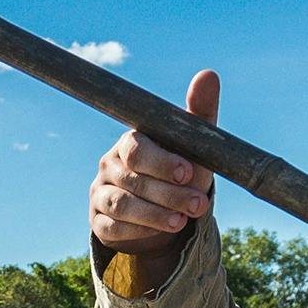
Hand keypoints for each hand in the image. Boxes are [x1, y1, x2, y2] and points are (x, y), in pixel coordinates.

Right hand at [90, 70, 219, 255]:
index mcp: (130, 142)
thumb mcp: (192, 143)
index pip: (137, 149)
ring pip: (122, 206)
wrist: (164, 210)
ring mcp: (101, 195)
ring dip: (155, 215)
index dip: (162, 162)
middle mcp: (109, 166)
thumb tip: (208, 74)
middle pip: (132, 179)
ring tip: (182, 221)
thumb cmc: (180, 170)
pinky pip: (113, 228)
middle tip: (198, 204)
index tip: (189, 173)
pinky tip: (163, 233)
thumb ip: (199, 111)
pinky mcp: (99, 222)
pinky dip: (139, 231)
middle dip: (167, 193)